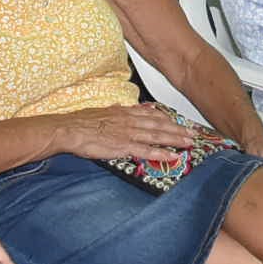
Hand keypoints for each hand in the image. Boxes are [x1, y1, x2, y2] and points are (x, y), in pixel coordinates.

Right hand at [53, 103, 198, 163]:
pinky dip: (161, 153)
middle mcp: (130, 121)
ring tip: (189, 143)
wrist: (69, 128)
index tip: (179, 122)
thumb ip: (118, 110)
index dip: (168, 119)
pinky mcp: (123, 146)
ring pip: (157, 136)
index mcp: (125, 113)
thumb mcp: (103, 111)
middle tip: (193, 134)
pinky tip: (172, 156)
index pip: (152, 115)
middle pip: (159, 125)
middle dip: (178, 129)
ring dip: (175, 139)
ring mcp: (128, 134)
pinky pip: (146, 150)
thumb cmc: (82, 122)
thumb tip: (125, 107)